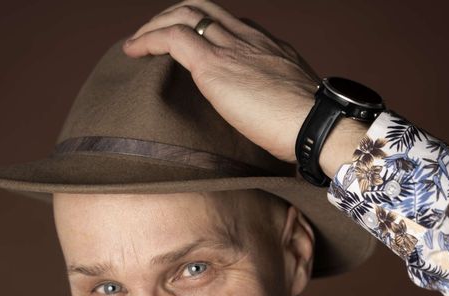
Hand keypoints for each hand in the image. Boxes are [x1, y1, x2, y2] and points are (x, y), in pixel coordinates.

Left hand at [122, 1, 319, 163]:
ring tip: (136, 44)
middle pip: (204, 8)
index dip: (204, 28)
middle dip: (174, 17)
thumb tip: (265, 126)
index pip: (230, 23)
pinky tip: (133, 51)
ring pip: (184, 15)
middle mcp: (250, 38)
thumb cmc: (310, 130)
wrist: (316, 126)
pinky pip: (172, 37)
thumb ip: (274, 105)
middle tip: (154, 37)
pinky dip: (147, 39)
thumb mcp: (292, 108)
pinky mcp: (215, 65)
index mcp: (270, 47)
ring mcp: (232, 47)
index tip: (187, 45)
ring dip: (154, 26)